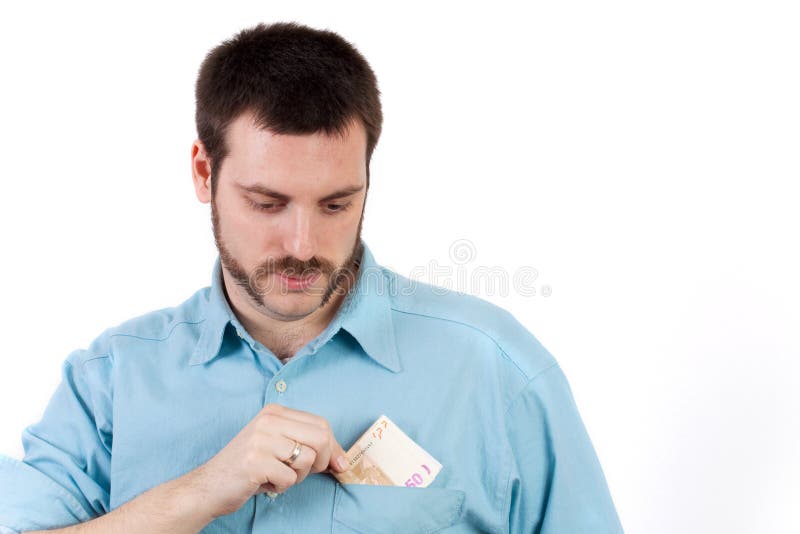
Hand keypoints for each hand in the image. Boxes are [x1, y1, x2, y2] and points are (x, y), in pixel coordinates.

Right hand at [195, 403, 349, 517]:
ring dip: (297, 476)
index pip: (321, 424)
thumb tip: (343, 461)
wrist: (209, 486)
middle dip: (320, 462)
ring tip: (276, 475)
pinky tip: (264, 482)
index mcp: (275, 411)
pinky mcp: (255, 461)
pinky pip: (289, 478)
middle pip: (320, 438)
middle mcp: (268, 420)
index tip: (338, 464)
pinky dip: (281, 486)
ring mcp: (261, 439)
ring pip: (307, 460)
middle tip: (301, 472)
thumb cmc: (249, 468)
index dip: (333, 447)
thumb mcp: (278, 447)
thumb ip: (307, 445)